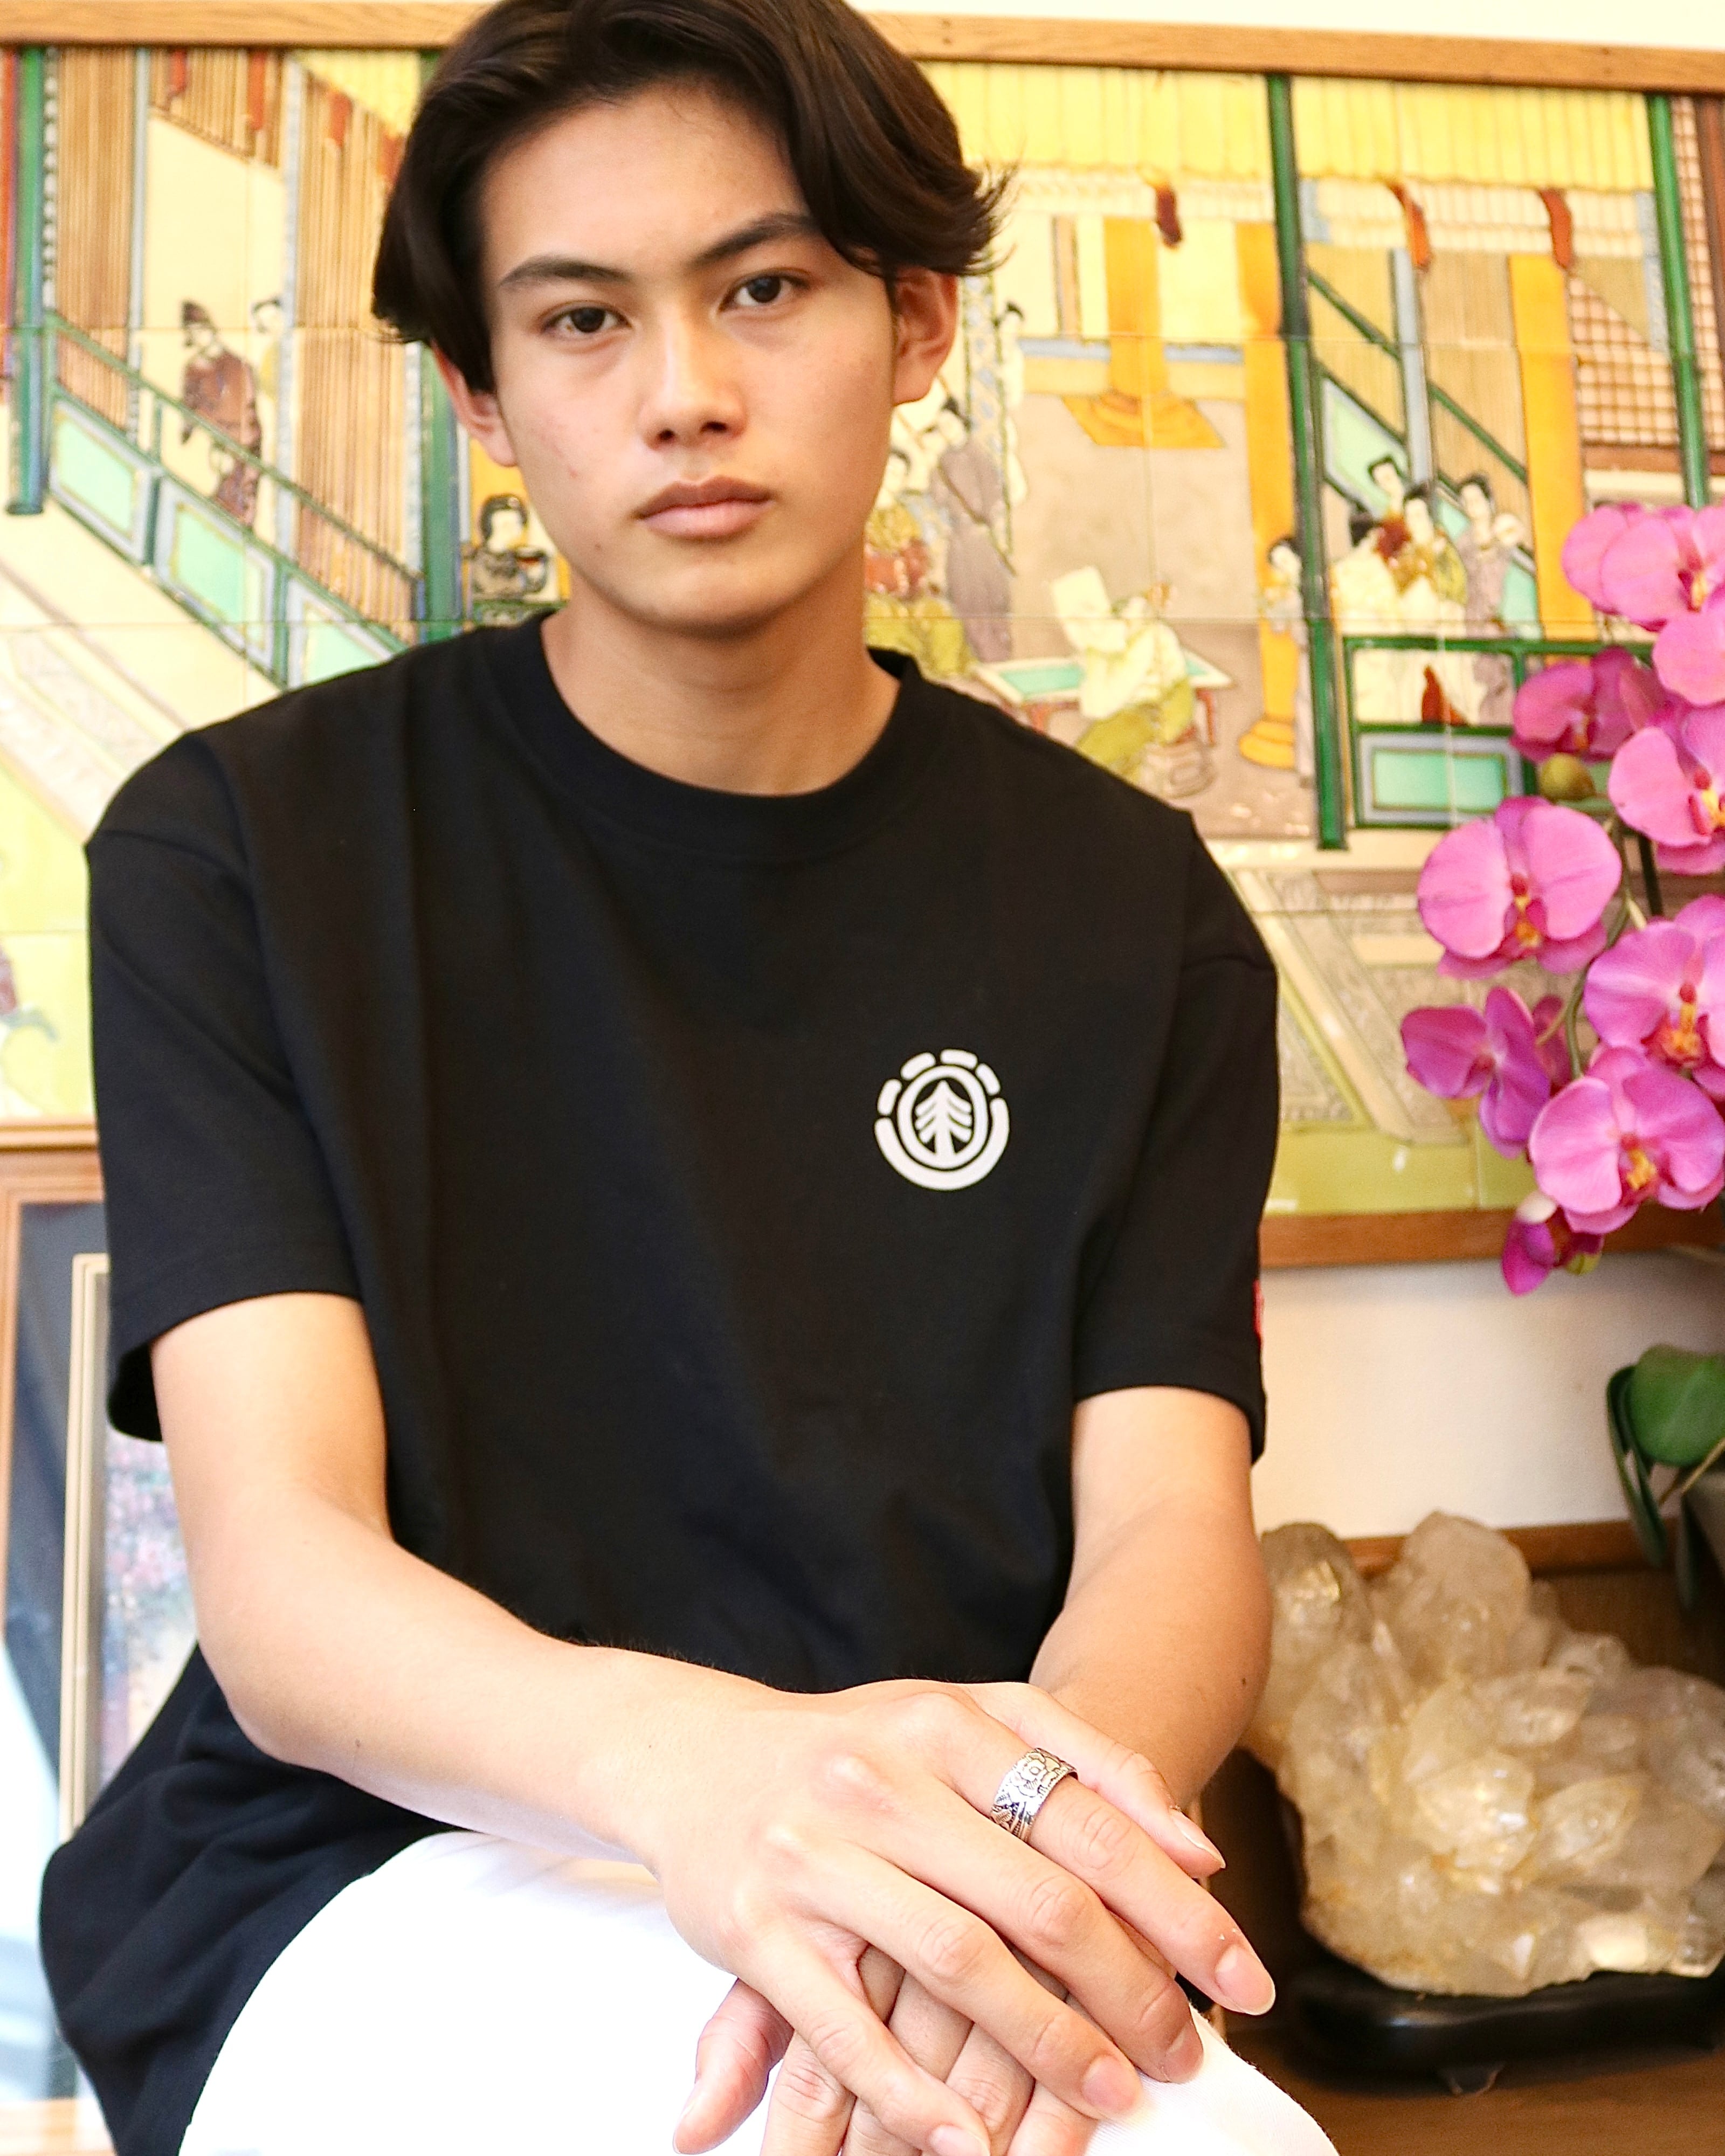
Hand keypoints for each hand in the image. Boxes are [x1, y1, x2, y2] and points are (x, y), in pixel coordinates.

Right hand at [635, 1670, 1266, 2155]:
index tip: (1245, 1979)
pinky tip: (972, 2142)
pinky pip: (846, 2027)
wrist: (697, 1753)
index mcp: (944, 1725)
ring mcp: (814, 1855)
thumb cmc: (865, 1748)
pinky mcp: (754, 1928)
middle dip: (1127, 1990)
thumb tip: (1203, 1853)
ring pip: (955, 1963)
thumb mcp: (971, 1721)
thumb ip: (1090, 1764)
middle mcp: (881, 1782)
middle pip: (1036, 1899)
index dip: (1177, 1909)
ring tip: (1113, 2099)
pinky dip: (911, 2093)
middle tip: (1185, 2054)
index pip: (1088, 1825)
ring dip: (1044, 2045)